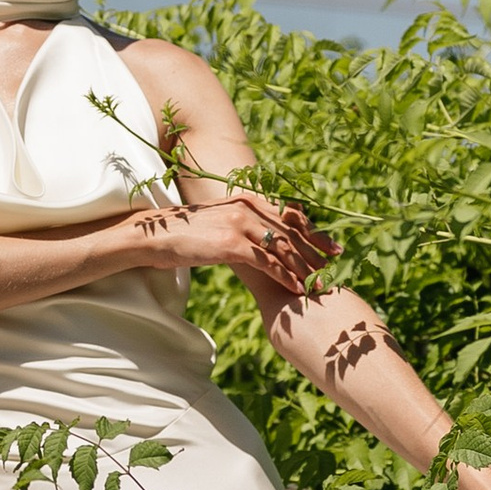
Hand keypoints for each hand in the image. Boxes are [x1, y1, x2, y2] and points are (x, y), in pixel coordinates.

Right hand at [135, 190, 336, 304]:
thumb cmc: (185, 233)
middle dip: (317, 252)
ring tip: (321, 284)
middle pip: (292, 232)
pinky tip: (297, 288)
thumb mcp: (219, 222)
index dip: (314, 233)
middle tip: (336, 268)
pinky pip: (267, 262)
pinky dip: (286, 276)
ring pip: (283, 248)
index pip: (290, 218)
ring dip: (305, 268)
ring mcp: (240, 225)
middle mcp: (247, 209)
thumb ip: (243, 224)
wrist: (154, 236)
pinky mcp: (231, 245)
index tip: (333, 247)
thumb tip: (262, 238)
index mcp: (247, 201)